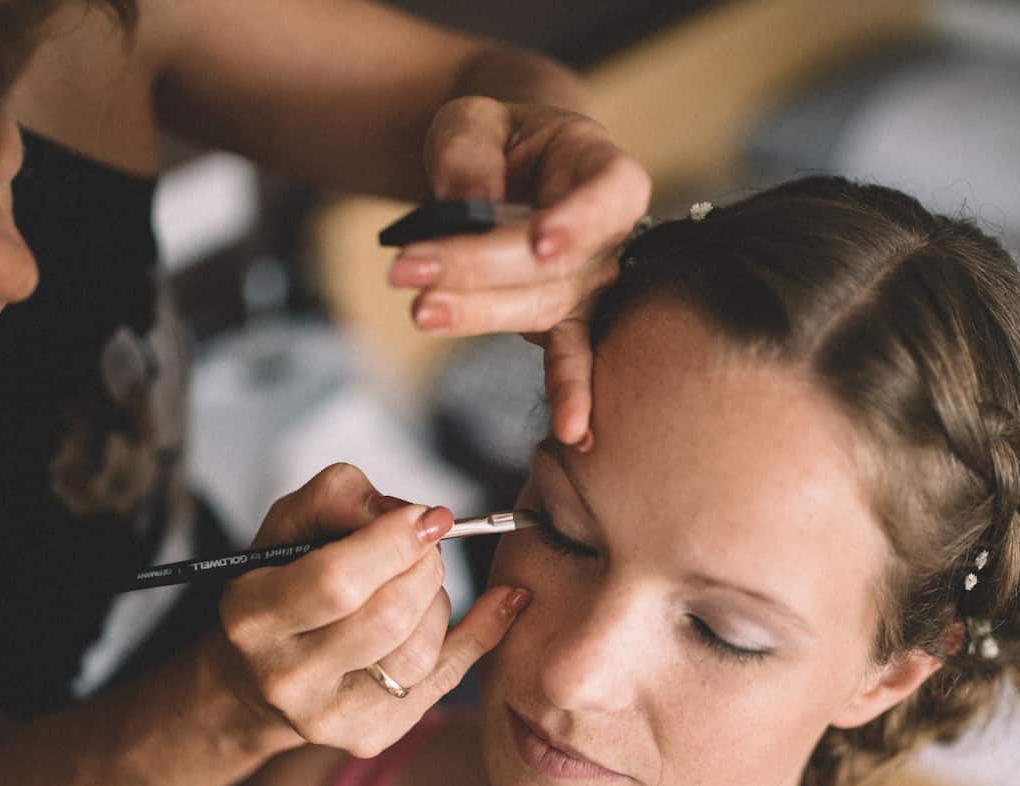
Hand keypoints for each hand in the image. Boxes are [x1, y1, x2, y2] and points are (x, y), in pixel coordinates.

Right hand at [208, 463, 528, 757]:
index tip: (425, 516)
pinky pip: (448, 677)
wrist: (255, 679)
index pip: (338, 582)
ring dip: (438, 600)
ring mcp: (330, 718)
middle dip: (423, 567)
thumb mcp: (288, 526)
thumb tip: (408, 515)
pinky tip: (502, 601)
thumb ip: (339, 496)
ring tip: (420, 581)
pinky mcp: (371, 734)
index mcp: (253, 618)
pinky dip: (484, 631)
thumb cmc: (279, 587)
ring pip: (420, 652)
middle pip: (388, 618)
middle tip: (423, 547)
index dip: (395, 543)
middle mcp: (287, 678)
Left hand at [387, 96, 648, 449]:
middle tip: (410, 271)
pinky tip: (572, 433)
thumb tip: (467, 204)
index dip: (578, 221)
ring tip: (421, 310)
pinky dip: (569, 393)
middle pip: (555, 264)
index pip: (606, 196)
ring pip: (542, 309)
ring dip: (478, 314)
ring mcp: (590, 286)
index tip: (540, 242)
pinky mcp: (562, 321)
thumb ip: (468, 152)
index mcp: (603, 171)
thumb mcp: (473, 119)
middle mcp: (610, 237)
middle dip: (479, 269)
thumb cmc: (498, 139)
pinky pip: (568, 359)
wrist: (505, 165)